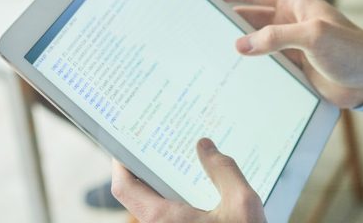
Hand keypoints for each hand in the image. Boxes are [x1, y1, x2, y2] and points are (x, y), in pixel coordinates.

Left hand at [111, 138, 265, 222]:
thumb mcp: (242, 203)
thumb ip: (222, 170)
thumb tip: (205, 146)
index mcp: (163, 220)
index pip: (124, 189)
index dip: (120, 164)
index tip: (126, 146)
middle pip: (138, 196)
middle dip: (148, 170)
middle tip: (159, 146)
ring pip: (154, 210)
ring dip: (164, 187)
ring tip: (181, 165)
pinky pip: (168, 220)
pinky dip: (175, 204)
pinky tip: (196, 192)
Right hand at [212, 0, 362, 108]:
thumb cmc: (350, 49)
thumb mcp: (313, 36)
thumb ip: (276, 38)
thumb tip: (240, 45)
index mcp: (293, 0)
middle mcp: (287, 18)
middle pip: (248, 15)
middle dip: (226, 19)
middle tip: (197, 25)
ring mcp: (288, 43)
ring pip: (254, 40)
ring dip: (236, 44)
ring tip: (207, 51)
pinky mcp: (292, 65)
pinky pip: (264, 62)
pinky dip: (248, 65)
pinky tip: (230, 73)